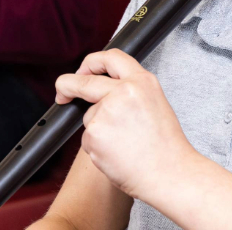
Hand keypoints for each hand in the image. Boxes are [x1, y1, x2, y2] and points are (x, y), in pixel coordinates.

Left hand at [54, 49, 200, 200]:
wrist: (169, 174)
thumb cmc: (165, 147)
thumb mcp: (155, 104)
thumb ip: (131, 92)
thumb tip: (103, 90)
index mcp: (142, 82)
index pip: (111, 57)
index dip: (91, 62)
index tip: (82, 71)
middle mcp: (123, 92)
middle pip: (82, 82)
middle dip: (66, 86)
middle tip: (62, 93)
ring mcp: (106, 112)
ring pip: (88, 117)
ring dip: (98, 129)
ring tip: (124, 144)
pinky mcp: (94, 133)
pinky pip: (88, 138)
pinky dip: (97, 147)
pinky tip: (117, 154)